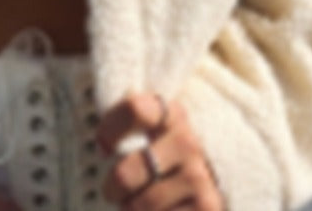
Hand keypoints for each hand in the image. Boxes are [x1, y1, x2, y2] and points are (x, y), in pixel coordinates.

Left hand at [95, 91, 225, 210]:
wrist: (202, 184)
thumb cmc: (159, 154)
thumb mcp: (145, 128)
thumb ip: (121, 122)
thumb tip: (103, 147)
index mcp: (170, 114)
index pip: (135, 109)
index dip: (109, 130)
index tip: (104, 149)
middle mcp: (186, 141)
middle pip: (125, 175)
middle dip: (112, 190)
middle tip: (114, 191)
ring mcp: (198, 176)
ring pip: (139, 205)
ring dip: (131, 209)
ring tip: (138, 203)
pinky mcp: (208, 207)